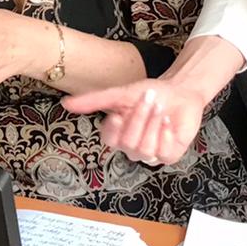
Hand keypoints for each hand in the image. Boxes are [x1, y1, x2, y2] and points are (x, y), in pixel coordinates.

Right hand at [61, 77, 202, 164]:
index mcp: (119, 134)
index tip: (119, 113)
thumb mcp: (121, 94)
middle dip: (139, 117)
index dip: (113, 129)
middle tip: (148, 100)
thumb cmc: (151, 93)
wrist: (180, 90)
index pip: (109, 139)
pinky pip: (163, 153)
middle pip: (128, 143)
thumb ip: (94, 100)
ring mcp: (152, 153)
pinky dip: (166, 134)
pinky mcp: (170, 155)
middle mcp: (133, 146)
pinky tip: (168, 122)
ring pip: (145, 149)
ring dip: (153, 123)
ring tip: (160, 108)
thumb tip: (66, 104)